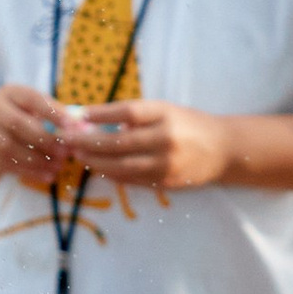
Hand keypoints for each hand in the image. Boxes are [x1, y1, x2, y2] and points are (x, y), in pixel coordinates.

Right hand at [0, 84, 97, 192]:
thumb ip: (57, 115)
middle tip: (66, 151)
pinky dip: (29, 172)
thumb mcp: (32, 108)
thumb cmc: (17, 118)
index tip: (72, 125)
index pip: (30, 98)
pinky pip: (5, 165)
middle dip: (44, 139)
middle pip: (16, 123)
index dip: (52, 111)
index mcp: (9, 93)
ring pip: (8, 147)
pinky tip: (48, 175)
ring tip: (59, 166)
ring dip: (37, 159)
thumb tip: (84, 127)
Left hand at [62, 96, 233, 200]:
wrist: (223, 150)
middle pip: (120, 141)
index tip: (79, 114)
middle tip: (69, 139)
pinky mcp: (165, 182)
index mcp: (166, 114)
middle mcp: (166, 138)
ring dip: (96, 161)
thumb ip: (137, 116)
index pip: (128, 111)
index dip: (101, 113)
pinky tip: (98, 168)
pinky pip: (131, 179)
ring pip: (122, 165)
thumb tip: (95, 120)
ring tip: (78, 155)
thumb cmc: (188, 124)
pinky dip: (111, 174)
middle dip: (89, 141)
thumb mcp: (166, 110)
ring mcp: (166, 164)